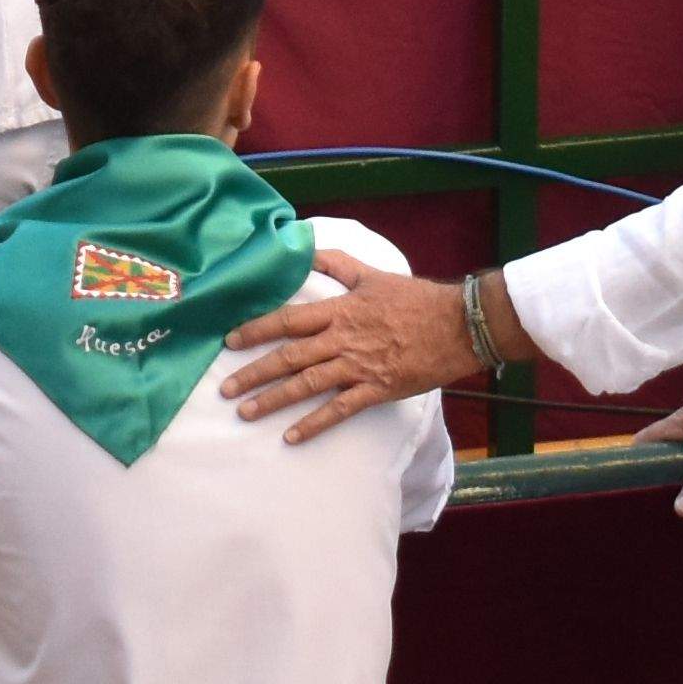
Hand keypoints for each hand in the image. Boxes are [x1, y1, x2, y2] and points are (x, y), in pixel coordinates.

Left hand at [211, 261, 477, 441]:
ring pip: (306, 385)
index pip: (288, 320)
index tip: (229, 341)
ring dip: (273, 400)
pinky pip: (339, 410)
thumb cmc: (416, 299)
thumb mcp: (373, 275)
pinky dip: (313, 424)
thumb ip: (337, 264)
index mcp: (340, 309)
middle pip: (289, 356)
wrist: (457, 325)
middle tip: (225, 389)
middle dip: (254, 373)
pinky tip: (291, 436)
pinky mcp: (376, 389)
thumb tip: (306, 247)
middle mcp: (343, 338)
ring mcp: (358, 366)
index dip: (256, 330)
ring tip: (246, 413)